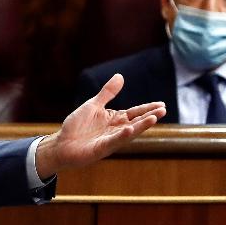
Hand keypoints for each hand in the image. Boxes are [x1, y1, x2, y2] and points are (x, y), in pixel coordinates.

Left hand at [35, 73, 164, 178]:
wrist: (62, 144)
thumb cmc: (77, 126)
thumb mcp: (93, 105)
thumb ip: (107, 93)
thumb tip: (120, 76)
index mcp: (115, 119)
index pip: (135, 113)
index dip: (148, 109)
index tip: (162, 104)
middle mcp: (116, 130)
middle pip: (136, 122)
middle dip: (149, 116)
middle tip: (163, 110)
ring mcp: (110, 140)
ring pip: (129, 133)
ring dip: (141, 126)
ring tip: (154, 119)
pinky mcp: (101, 149)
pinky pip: (113, 142)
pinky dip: (121, 136)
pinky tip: (129, 130)